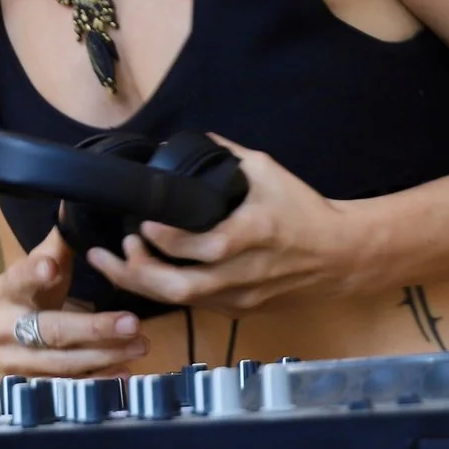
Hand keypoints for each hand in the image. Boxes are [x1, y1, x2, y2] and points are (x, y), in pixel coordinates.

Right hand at [0, 229, 149, 379]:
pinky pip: (65, 387)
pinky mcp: (27, 388)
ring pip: (62, 364)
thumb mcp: (32, 272)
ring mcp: (13, 363)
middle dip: (94, 328)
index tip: (51, 267)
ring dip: (104, 356)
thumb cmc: (23, 299)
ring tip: (140, 346)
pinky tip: (123, 373)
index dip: (34, 273)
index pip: (19, 278)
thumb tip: (74, 207)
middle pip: (51, 331)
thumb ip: (55, 249)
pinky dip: (96, 382)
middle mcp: (5, 329)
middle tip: (132, 323)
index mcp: (8, 291)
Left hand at [86, 136, 365, 315]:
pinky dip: (165, 292)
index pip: (203, 246)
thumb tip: (195, 139)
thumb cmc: (304, 211)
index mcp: (253, 234)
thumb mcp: (268, 171)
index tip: (141, 224)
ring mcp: (241, 296)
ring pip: (182, 302)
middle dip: (136, 274)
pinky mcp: (239, 309)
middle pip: (181, 287)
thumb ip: (228, 155)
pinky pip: (194, 305)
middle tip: (108, 253)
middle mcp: (244, 272)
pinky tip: (144, 275)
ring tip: (115, 264)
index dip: (166, 241)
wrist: (340, 256)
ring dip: (142, 285)